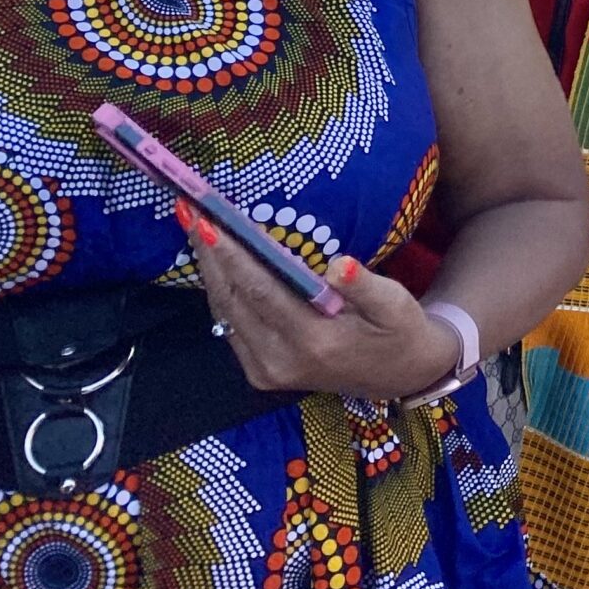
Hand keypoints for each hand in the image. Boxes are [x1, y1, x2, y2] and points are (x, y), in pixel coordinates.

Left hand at [183, 205, 457, 400]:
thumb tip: (338, 264)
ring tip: (195, 227)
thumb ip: (365, 286)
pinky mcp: (260, 372)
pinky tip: (215, 261)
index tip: (209, 222)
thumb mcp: (396, 305)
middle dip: (210, 254)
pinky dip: (221, 291)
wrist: (399, 375)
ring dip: (210, 270)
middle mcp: (280, 361)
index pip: (262, 292)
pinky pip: (231, 325)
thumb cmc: (398, 330)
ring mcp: (266, 370)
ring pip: (225, 313)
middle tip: (190, 212)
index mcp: (314, 342)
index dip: (233, 256)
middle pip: (233, 301)